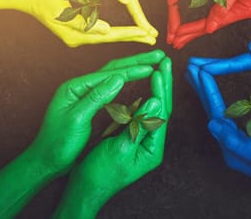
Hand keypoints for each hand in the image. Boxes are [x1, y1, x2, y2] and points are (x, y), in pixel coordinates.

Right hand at [26, 0, 156, 45]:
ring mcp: (77, 35)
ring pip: (109, 35)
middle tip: (153, 39)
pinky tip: (122, 30)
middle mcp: (79, 38)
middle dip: (133, 37)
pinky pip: (102, 32)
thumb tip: (106, 31)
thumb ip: (85, 24)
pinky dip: (115, 31)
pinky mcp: (76, 30)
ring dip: (127, 34)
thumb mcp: (63, 13)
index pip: (111, 35)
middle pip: (113, 38)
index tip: (147, 33)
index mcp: (78, 36)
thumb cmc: (43, 0)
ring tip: (143, 35)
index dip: (130, 33)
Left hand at [28, 62, 155, 175]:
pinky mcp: (90, 103)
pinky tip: (138, 79)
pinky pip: (112, 88)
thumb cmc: (57, 144)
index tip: (152, 67)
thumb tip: (118, 78)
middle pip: (113, 69)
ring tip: (153, 63)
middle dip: (137, 62)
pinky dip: (128, 81)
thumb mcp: (77, 120)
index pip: (108, 74)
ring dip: (134, 68)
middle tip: (159, 56)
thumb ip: (97, 98)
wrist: (46, 161)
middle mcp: (80, 86)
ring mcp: (85, 94)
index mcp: (75, 87)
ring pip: (114, 76)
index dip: (132, 70)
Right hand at [53, 56, 171, 217]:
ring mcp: (142, 141)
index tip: (159, 70)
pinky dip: (141, 98)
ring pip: (151, 109)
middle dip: (163, 84)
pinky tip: (142, 87)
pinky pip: (139, 114)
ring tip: (158, 67)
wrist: (85, 189)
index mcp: (152, 149)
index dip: (160, 91)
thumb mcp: (121, 149)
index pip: (162, 114)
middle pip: (161, 109)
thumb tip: (156, 102)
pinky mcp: (130, 138)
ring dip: (154, 88)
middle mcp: (151, 144)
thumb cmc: (100, 173)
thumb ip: (139, 126)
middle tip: (165, 61)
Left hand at [171, 0, 250, 48]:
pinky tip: (194, 22)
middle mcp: (241, 9)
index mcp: (244, 9)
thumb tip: (210, 27)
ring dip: (196, 26)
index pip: (215, 23)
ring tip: (181, 36)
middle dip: (193, 33)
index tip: (178, 34)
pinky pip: (215, 9)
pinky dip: (203, 15)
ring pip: (212, 18)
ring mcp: (238, 3)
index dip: (194, 29)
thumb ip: (223, 6)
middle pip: (213, 24)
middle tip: (175, 42)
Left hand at [186, 57, 250, 217]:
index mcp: (233, 149)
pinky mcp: (249, 139)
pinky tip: (219, 96)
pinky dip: (221, 100)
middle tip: (191, 66)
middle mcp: (232, 146)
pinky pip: (230, 114)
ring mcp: (240, 143)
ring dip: (208, 92)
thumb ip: (236, 143)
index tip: (200, 70)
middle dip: (201, 88)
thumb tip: (212, 125)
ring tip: (199, 75)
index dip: (207, 90)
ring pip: (219, 111)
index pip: (215, 113)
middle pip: (212, 111)